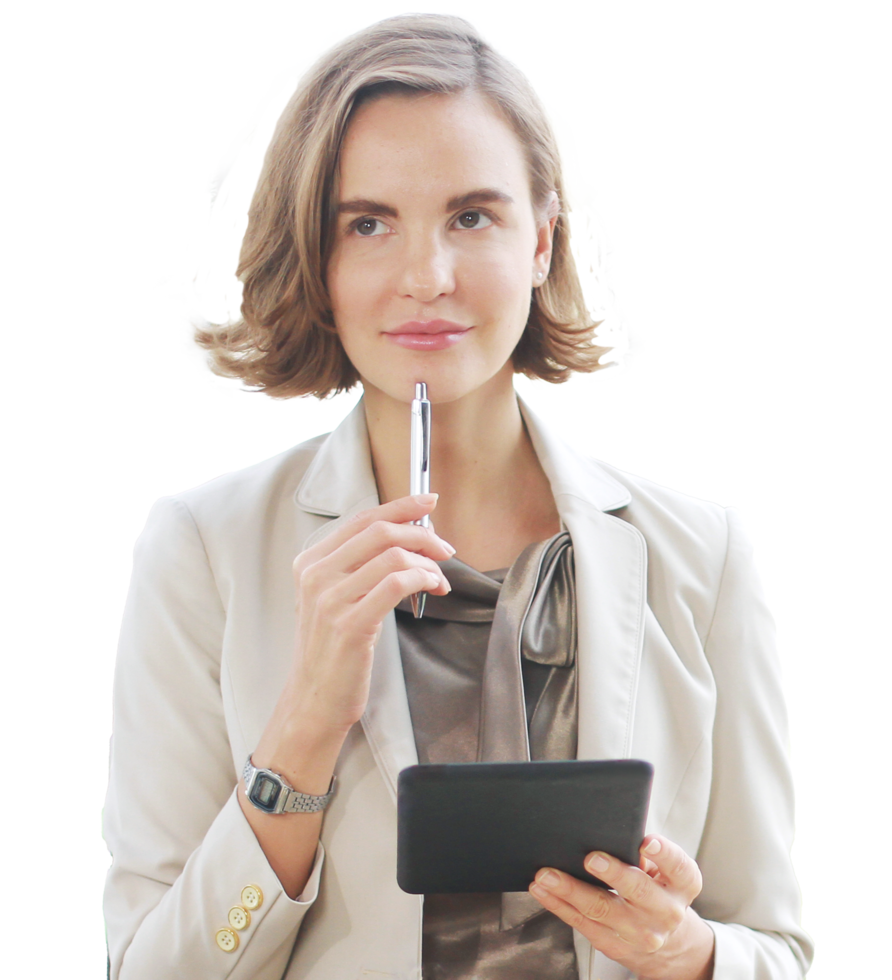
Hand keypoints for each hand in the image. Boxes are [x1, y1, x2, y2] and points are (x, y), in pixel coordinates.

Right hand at [288, 493, 452, 734]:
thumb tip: (406, 536)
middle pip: (380, 532)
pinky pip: (396, 584)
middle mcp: (316, 576)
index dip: (400, 506)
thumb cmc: (331, 650)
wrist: (315, 698)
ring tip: (438, 579)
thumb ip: (358, 566)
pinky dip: (422, 579)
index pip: (362, 520)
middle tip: (444, 549)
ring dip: (427, 563)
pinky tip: (430, 587)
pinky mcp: (350, 625)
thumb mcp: (333, 599)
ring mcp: (330, 600)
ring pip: (392, 556)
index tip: (428, 503)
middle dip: (422, 534)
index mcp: (311, 563)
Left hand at [528, 835, 714, 979]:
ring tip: (547, 874)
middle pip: (637, 890)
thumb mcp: (666, 871)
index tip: (645, 841)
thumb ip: (645, 853)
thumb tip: (611, 830)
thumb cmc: (659, 889)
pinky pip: (582, 923)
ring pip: (602, 910)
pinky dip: (558, 905)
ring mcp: (640, 933)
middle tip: (590, 858)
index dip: (662, 853)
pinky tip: (543, 890)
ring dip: (570, 890)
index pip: (677, 866)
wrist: (668, 943)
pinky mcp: (614, 945)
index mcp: (682, 884)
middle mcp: (666, 911)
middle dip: (612, 873)